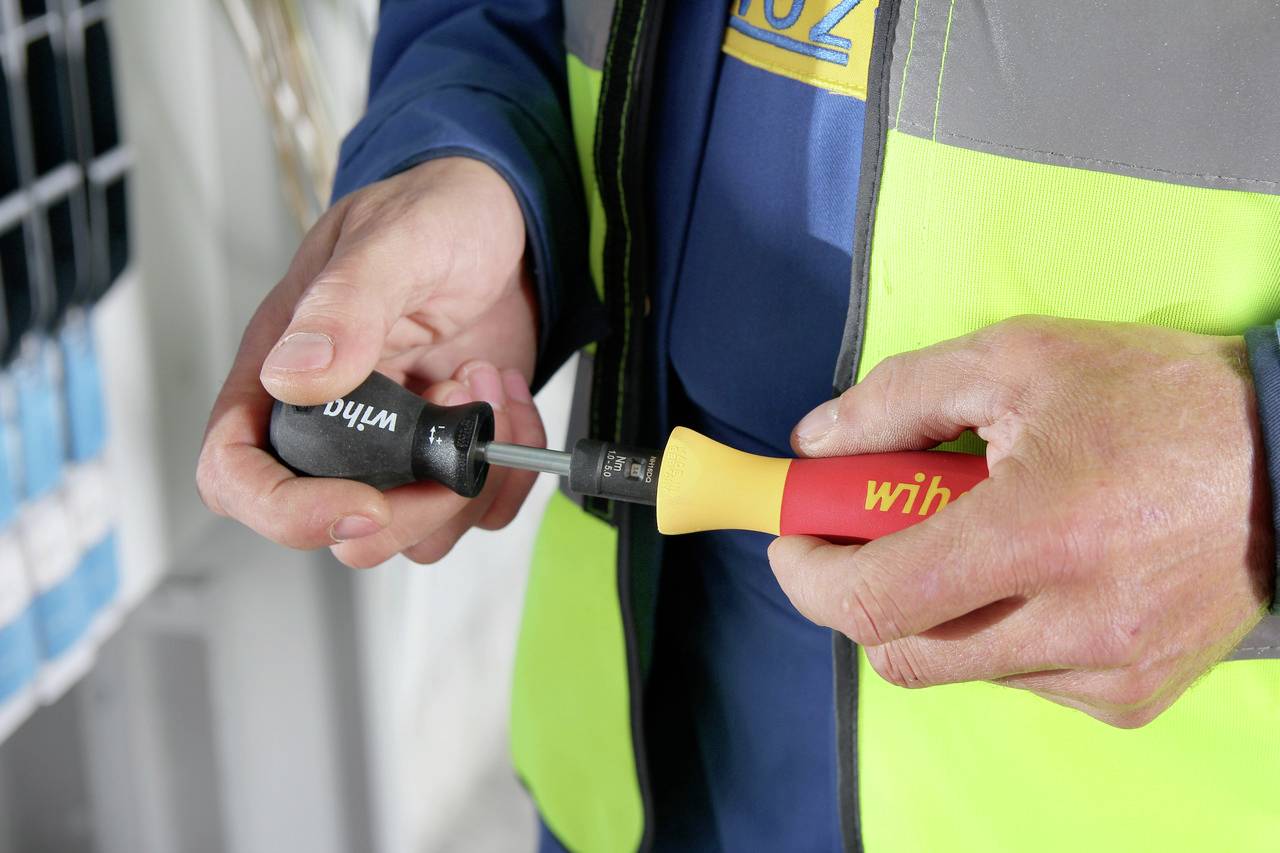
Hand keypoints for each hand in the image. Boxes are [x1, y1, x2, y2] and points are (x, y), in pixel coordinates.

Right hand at [197, 157, 545, 567]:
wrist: (508, 219)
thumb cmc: (435, 212)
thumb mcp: (391, 241)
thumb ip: (342, 306)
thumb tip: (293, 376)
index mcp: (281, 369)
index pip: (236, 472)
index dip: (284, 511)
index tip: (361, 504)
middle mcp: (332, 419)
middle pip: (334, 525)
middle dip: (408, 505)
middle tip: (453, 427)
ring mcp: (396, 442)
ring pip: (412, 535)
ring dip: (466, 482)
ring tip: (482, 386)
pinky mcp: (451, 450)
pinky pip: (475, 510)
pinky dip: (507, 475)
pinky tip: (507, 398)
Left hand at [768, 316, 1272, 727]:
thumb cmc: (1156, 397)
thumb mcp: (1017, 360)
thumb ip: (898, 400)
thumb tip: (814, 445)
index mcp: (1040, 534)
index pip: (873, 600)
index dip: (808, 575)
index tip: (794, 539)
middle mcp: (1077, 622)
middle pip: (899, 651)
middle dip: (860, 592)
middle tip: (867, 533)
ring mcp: (1109, 671)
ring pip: (956, 665)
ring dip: (935, 606)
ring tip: (983, 533)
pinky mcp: (1133, 696)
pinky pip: (1018, 677)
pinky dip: (997, 630)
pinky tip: (1039, 572)